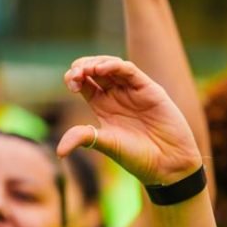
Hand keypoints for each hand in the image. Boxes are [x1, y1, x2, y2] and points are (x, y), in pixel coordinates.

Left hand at [57, 56, 200, 186]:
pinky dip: (116, 66)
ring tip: (87, 69)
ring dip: (97, 63)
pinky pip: (130, 71)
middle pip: (95, 70)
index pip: (84, 83)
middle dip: (83, 67)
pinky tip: (103, 69)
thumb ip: (83, 139)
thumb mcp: (106, 144)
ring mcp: (132, 91)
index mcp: (102, 107)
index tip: (71, 84)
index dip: (74, 78)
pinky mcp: (149, 89)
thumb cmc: (137, 156)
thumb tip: (59, 151)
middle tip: (75, 74)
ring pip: (112, 66)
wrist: (167, 163)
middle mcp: (116, 96)